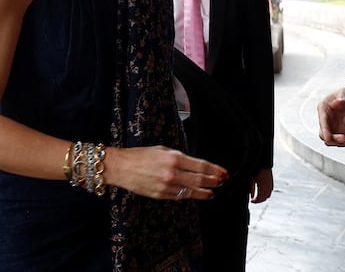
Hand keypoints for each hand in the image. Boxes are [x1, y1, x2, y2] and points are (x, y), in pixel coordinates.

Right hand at [104, 145, 228, 200]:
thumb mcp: (162, 150)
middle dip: (213, 181)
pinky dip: (189, 195)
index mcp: (174, 158)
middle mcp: (173, 173)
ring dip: (204, 192)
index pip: (201, 165)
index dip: (214, 169)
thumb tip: (193, 164)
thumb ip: (179, 157)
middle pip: (200, 179)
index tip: (223, 172)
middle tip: (221, 181)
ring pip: (191, 191)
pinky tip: (195, 194)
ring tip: (212, 192)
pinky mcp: (161, 195)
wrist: (121, 167)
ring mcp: (167, 186)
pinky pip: (179, 196)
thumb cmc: (140, 156)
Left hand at [249, 168, 273, 203]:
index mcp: (262, 187)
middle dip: (259, 201)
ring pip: (268, 195)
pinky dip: (266, 194)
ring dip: (263, 198)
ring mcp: (270, 185)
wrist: (263, 165)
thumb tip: (252, 197)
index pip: (259, 198)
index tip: (251, 201)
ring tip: (258, 197)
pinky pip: (270, 191)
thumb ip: (252, 189)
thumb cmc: (256, 172)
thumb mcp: (252, 181)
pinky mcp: (271, 183)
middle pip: (264, 198)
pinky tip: (262, 193)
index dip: (255, 201)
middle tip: (254, 200)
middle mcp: (267, 187)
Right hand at [317, 82, 344, 146]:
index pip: (321, 123)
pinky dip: (344, 143)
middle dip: (333, 139)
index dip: (325, 132)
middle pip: (323, 135)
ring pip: (329, 141)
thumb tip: (335, 103)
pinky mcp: (339, 130)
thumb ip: (341, 98)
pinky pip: (338, 141)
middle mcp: (325, 119)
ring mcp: (332, 126)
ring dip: (339, 143)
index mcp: (323, 109)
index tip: (330, 138)